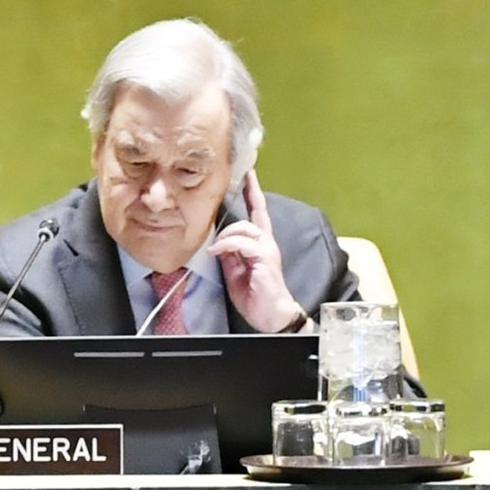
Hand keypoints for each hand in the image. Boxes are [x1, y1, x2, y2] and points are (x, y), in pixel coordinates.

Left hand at [208, 172, 308, 333]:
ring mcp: (268, 250)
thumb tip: (218, 242)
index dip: (252, 192)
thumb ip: (229, 255)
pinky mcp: (265, 259)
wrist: (272, 316)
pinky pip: (243, 243)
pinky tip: (217, 253)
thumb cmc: (256, 297)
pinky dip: (227, 246)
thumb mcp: (235, 272)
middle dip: (235, 213)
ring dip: (226, 236)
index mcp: (261, 244)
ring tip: (217, 249)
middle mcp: (267, 243)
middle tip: (220, 219)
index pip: (258, 212)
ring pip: (244, 228)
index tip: (247, 173)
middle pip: (251, 216)